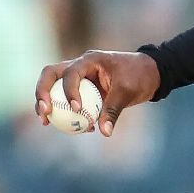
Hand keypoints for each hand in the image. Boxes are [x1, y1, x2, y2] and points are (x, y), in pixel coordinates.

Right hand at [35, 51, 160, 136]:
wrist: (151, 73)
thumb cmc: (140, 76)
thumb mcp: (128, 92)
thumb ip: (113, 110)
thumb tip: (104, 132)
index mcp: (91, 60)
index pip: (71, 73)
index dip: (69, 90)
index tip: (76, 108)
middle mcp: (80, 65)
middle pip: (50, 74)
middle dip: (42, 92)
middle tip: (45, 111)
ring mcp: (79, 76)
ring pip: (53, 85)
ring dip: (46, 102)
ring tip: (45, 122)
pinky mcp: (81, 87)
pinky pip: (65, 98)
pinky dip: (63, 111)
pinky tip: (65, 127)